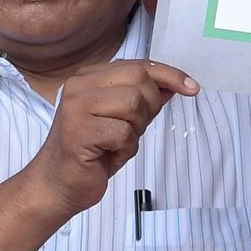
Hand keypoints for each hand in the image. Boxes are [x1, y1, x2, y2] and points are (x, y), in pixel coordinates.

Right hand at [24, 60, 197, 217]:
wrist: (58, 185)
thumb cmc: (90, 153)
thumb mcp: (121, 120)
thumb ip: (143, 100)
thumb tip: (174, 85)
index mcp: (90, 77)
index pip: (139, 65)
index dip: (170, 75)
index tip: (193, 87)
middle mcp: (80, 85)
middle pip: (139, 80)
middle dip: (150, 107)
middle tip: (134, 129)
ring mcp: (76, 106)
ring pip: (133, 105)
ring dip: (135, 131)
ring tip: (117, 144)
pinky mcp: (79, 131)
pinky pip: (123, 134)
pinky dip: (125, 150)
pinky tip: (108, 156)